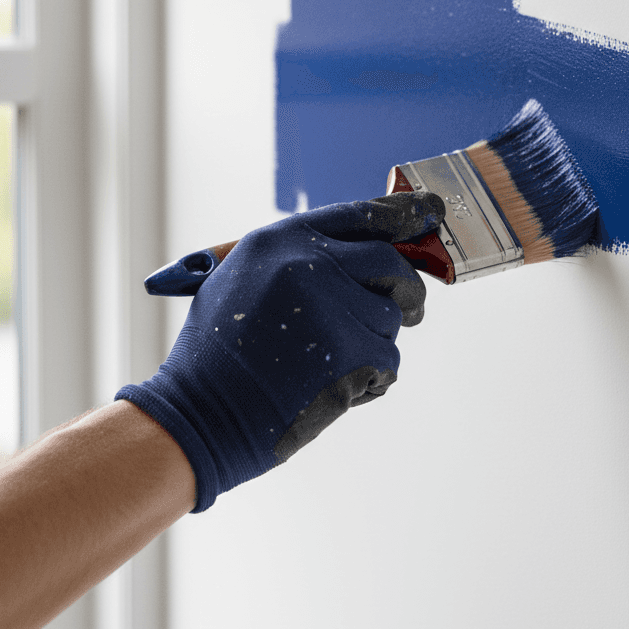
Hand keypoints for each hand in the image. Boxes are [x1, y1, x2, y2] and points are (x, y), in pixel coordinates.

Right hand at [116, 190, 444, 509]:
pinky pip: (388, 360)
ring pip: (391, 316)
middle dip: (406, 290)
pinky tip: (331, 388)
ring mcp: (330, 306)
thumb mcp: (243, 282)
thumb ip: (300, 262)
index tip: (429, 214)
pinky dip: (371, 380)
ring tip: (328, 364)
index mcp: (280, 240)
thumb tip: (365, 256)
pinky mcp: (348, 352)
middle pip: (391, 263)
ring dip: (374, 343)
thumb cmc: (217, 357)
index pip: (360, 214)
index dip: (402, 215)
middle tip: (408, 310)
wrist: (199, 415)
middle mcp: (308, 263)